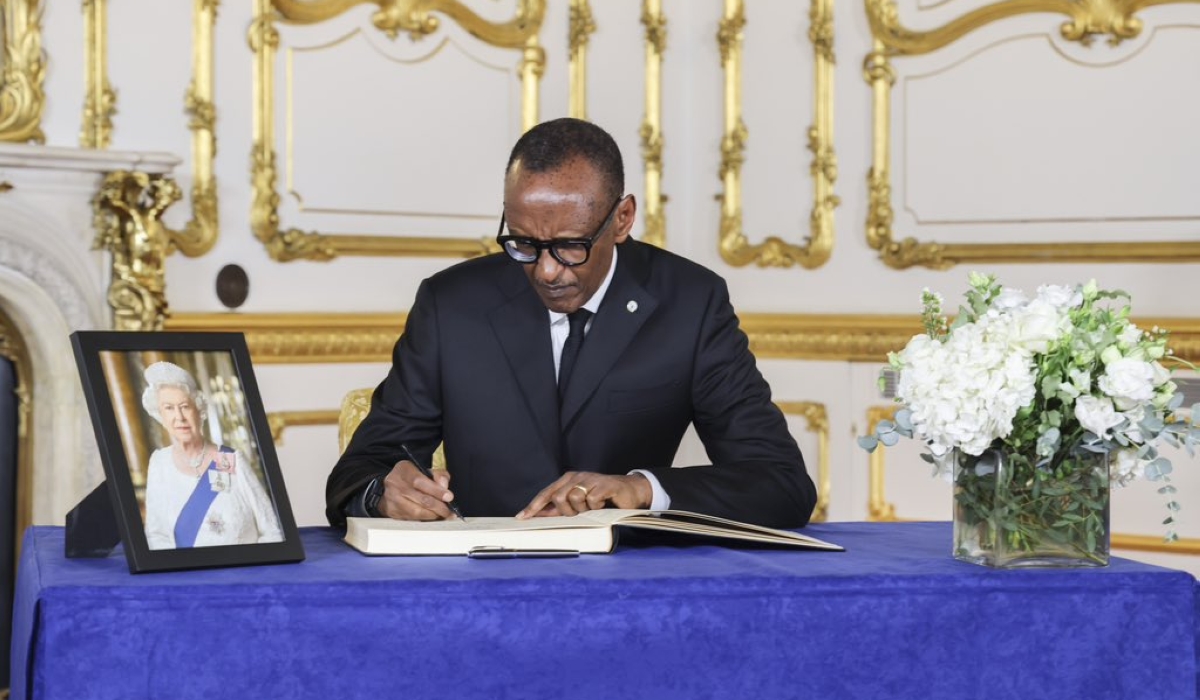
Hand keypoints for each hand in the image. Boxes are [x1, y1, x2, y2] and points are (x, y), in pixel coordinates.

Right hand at [378, 460, 457, 520]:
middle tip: (449, 511)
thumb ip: (438, 475)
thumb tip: (444, 486)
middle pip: (421, 499)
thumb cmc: (410, 477)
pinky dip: (424, 520)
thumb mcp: (423, 469)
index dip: (437, 491)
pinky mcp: (392, 512)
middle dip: (439, 507)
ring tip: (442, 515)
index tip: (449, 497)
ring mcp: (392, 499)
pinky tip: (431, 517)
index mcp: (404, 470)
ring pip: (416, 512)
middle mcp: (395, 484)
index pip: (420, 481)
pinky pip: (411, 519)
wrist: (388, 486)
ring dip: (432, 515)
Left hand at [516, 471, 652, 518]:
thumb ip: (560, 508)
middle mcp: (577, 477)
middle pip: (559, 497)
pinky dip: (596, 506)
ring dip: (583, 509)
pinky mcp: (604, 484)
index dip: (534, 506)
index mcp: (568, 480)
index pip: (547, 493)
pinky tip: (602, 504)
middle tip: (579, 513)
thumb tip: (540, 516)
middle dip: (566, 511)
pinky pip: (592, 499)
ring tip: (592, 508)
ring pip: (575, 498)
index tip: (522, 518)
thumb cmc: (602, 498)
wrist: (629, 492)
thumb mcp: (579, 504)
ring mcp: (591, 479)